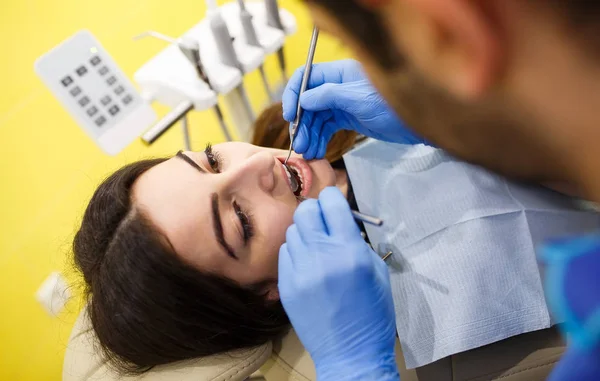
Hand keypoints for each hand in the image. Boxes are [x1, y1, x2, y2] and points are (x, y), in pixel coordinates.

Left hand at [278, 187, 398, 380]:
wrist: (350, 353)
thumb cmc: (373, 313)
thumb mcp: (378, 272)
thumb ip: (358, 243)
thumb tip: (341, 223)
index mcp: (349, 251)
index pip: (331, 203)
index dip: (333, 197)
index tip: (334, 202)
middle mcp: (320, 256)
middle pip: (305, 211)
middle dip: (315, 210)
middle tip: (324, 221)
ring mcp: (299, 271)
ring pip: (293, 231)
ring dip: (306, 232)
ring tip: (317, 246)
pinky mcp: (286, 285)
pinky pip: (286, 253)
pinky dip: (297, 252)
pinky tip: (308, 264)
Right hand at [282, 59, 424, 159]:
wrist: (419, 122)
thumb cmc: (394, 105)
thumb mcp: (358, 99)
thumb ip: (329, 96)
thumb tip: (303, 99)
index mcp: (340, 72)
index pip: (306, 77)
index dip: (293, 95)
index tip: (289, 116)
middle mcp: (339, 85)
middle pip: (309, 101)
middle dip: (302, 122)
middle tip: (299, 143)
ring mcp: (343, 102)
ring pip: (317, 117)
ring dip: (309, 134)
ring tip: (307, 152)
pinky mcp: (349, 118)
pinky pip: (327, 128)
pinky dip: (320, 139)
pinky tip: (316, 151)